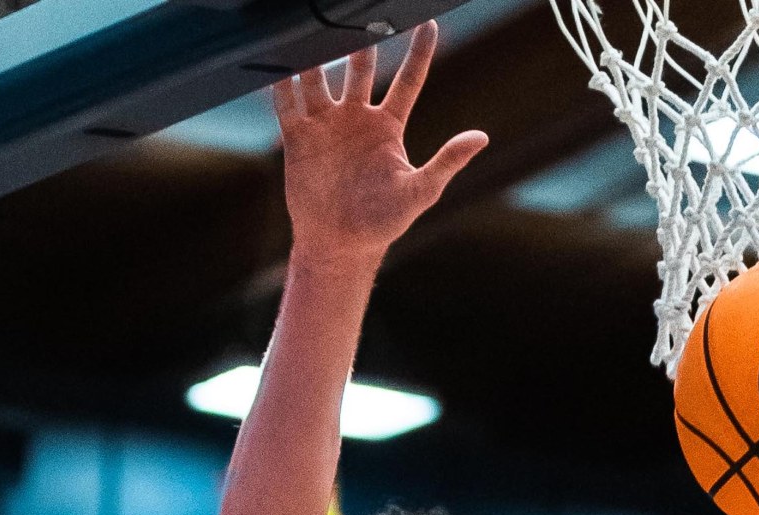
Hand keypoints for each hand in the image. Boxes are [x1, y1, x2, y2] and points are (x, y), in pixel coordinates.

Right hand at [272, 22, 487, 265]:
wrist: (341, 246)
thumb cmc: (384, 222)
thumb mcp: (421, 191)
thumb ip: (448, 161)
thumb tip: (482, 137)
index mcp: (389, 127)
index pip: (408, 80)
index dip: (419, 52)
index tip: (429, 21)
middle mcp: (357, 118)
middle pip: (360, 65)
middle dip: (361, 36)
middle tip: (361, 7)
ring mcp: (326, 124)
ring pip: (319, 75)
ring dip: (316, 49)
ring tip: (315, 20)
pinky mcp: (298, 136)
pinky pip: (287, 100)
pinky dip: (280, 78)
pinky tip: (276, 54)